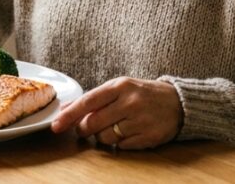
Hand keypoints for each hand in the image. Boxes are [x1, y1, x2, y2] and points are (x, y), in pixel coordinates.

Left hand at [50, 77, 181, 149]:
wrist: (178, 102)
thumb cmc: (142, 94)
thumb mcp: (119, 88)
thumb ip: (92, 99)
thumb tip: (64, 110)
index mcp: (120, 86)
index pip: (88, 101)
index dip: (69, 116)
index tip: (55, 126)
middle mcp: (130, 102)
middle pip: (93, 123)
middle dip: (84, 129)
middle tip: (87, 128)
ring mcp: (140, 120)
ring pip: (105, 138)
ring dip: (102, 137)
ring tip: (114, 127)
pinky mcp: (149, 137)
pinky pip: (121, 147)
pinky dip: (119, 143)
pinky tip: (128, 132)